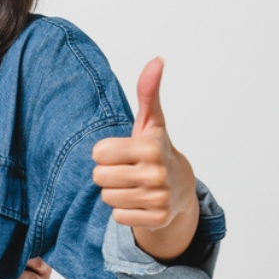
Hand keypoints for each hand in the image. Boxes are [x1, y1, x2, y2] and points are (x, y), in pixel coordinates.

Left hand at [92, 58, 198, 260]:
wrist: (181, 189)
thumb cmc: (156, 150)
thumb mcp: (151, 122)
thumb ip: (148, 91)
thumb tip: (157, 59)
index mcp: (150, 147)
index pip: (98, 153)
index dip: (105, 153)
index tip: (122, 152)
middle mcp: (156, 173)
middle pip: (99, 177)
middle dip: (107, 174)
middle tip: (126, 170)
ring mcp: (158, 198)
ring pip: (107, 198)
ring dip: (115, 193)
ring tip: (133, 185)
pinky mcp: (157, 218)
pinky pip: (118, 217)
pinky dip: (124, 212)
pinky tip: (139, 202)